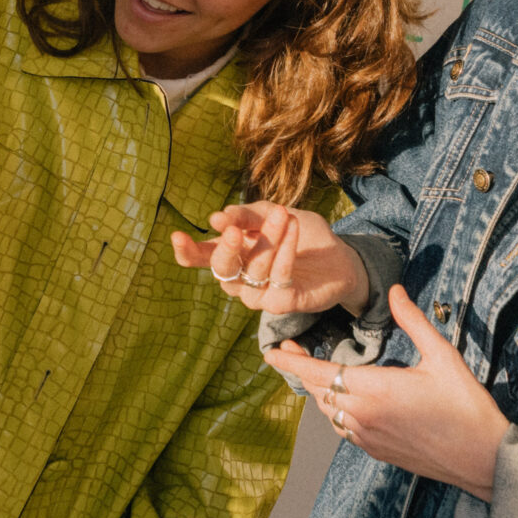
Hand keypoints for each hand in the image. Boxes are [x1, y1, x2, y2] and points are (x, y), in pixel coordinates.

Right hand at [169, 203, 370, 317]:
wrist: (340, 255)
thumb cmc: (301, 234)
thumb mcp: (272, 214)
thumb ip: (247, 216)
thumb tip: (217, 219)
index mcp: (232, 256)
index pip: (200, 258)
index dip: (186, 251)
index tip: (177, 235)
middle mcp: (240, 279)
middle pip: (221, 269)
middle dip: (225, 248)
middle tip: (234, 227)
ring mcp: (259, 294)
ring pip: (252, 270)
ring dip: (268, 239)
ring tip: (283, 215)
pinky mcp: (282, 302)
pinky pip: (278, 278)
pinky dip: (285, 252)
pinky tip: (293, 229)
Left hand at [264, 286, 508, 500]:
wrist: (483, 459)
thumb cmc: (467, 406)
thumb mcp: (443, 355)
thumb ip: (413, 321)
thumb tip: (395, 291)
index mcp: (374, 389)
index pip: (318, 372)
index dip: (290, 360)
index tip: (272, 349)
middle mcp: (362, 415)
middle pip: (317, 390)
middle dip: (300, 369)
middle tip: (291, 349)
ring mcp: (366, 437)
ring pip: (327, 411)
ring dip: (318, 391)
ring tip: (316, 371)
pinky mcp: (375, 451)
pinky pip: (342, 428)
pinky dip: (334, 411)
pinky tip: (342, 400)